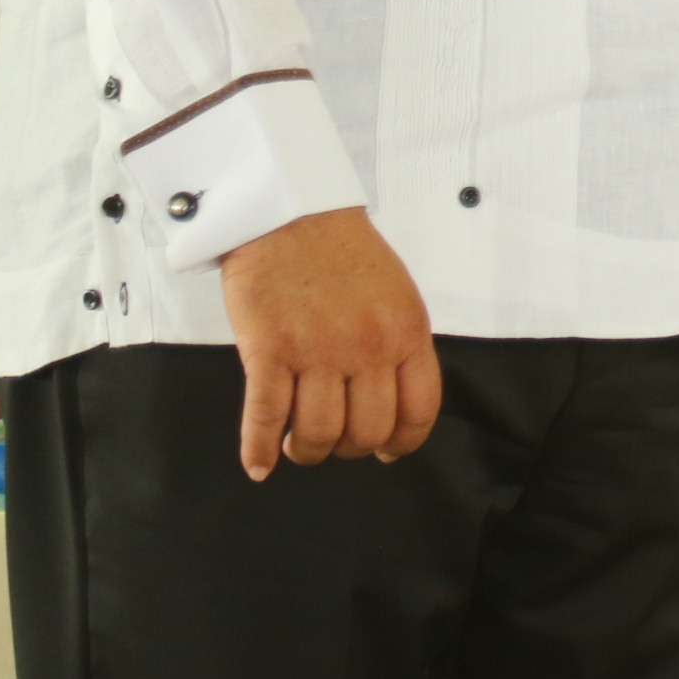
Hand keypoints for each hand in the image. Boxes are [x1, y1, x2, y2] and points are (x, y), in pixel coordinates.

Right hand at [219, 209, 442, 479]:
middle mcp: (368, 346)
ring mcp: (318, 349)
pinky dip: (259, 449)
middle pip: (367, 431)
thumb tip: (393, 402)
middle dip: (348, 447)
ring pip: (319, 433)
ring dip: (308, 450)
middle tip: (333, 439)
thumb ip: (398, 345)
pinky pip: (266, 417)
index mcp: (406, 331)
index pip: (419, 410)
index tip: (387, 452)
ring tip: (298, 443)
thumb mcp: (395, 296)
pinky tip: (259, 465)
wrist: (291, 212)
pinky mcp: (269, 348)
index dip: (402, 442)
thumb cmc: (342, 253)